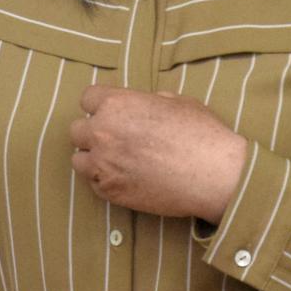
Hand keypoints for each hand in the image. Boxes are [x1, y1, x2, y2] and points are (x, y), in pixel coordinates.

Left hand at [68, 84, 247, 220]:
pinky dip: (105, 181)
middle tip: (114, 139)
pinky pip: (94, 184)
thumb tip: (146, 105)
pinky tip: (125, 178)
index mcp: (117, 104)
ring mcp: (104, 165)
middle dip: (92, 133)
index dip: (100, 105)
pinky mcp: (111, 192)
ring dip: (94, 159)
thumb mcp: (177, 102)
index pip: (87, 98)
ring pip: (79, 160)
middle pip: (77, 130)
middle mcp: (103, 132)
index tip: (111, 113)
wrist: (214, 175)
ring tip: (115, 162)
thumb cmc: (201, 133)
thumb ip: (150, 101)